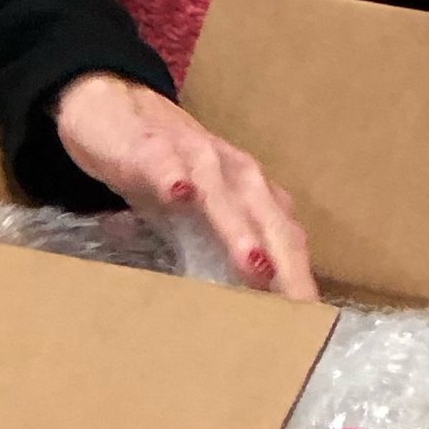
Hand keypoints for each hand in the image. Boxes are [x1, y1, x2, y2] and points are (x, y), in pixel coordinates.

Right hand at [50, 73, 317, 295]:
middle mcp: (234, 173)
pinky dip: (172, 176)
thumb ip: (224, 254)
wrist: (114, 104)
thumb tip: (248, 314)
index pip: (286, 238)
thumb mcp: (201, 217)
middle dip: (287, 263)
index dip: (301, 278)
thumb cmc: (169, 172)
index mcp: (253, 194)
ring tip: (255, 266)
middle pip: (268, 217)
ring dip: (240, 228)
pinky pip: (164, 161)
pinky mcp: (150, 146)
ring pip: (223, 192)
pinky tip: (177, 194)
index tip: (314, 324)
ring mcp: (194, 155)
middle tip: (298, 307)